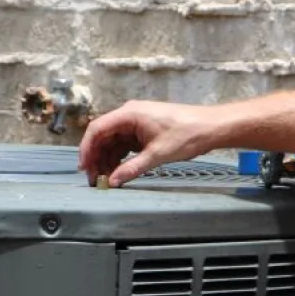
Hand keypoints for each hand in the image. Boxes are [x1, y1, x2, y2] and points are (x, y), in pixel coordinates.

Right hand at [77, 100, 221, 185]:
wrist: (210, 127)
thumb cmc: (186, 134)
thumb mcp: (157, 155)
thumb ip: (132, 168)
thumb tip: (112, 181)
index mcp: (129, 114)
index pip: (97, 129)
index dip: (86, 148)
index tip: (83, 167)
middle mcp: (129, 115)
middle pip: (102, 136)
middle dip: (96, 157)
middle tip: (94, 179)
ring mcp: (136, 123)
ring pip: (112, 142)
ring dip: (107, 159)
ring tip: (104, 179)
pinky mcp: (143, 131)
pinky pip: (124, 144)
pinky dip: (119, 158)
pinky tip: (117, 171)